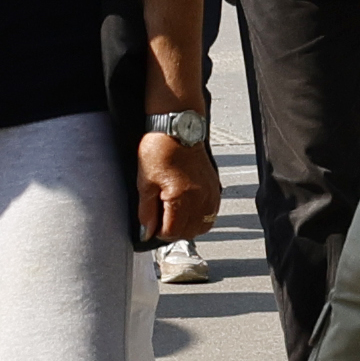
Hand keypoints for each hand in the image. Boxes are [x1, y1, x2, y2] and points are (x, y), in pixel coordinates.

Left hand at [135, 127, 218, 246]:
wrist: (178, 128)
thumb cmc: (161, 148)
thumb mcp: (145, 181)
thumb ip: (146, 211)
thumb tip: (147, 230)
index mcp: (181, 197)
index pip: (172, 232)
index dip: (157, 233)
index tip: (151, 227)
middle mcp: (200, 198)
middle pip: (188, 233)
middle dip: (173, 232)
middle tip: (160, 222)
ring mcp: (210, 193)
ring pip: (202, 226)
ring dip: (188, 227)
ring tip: (174, 216)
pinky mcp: (215, 187)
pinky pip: (211, 214)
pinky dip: (200, 217)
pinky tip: (188, 209)